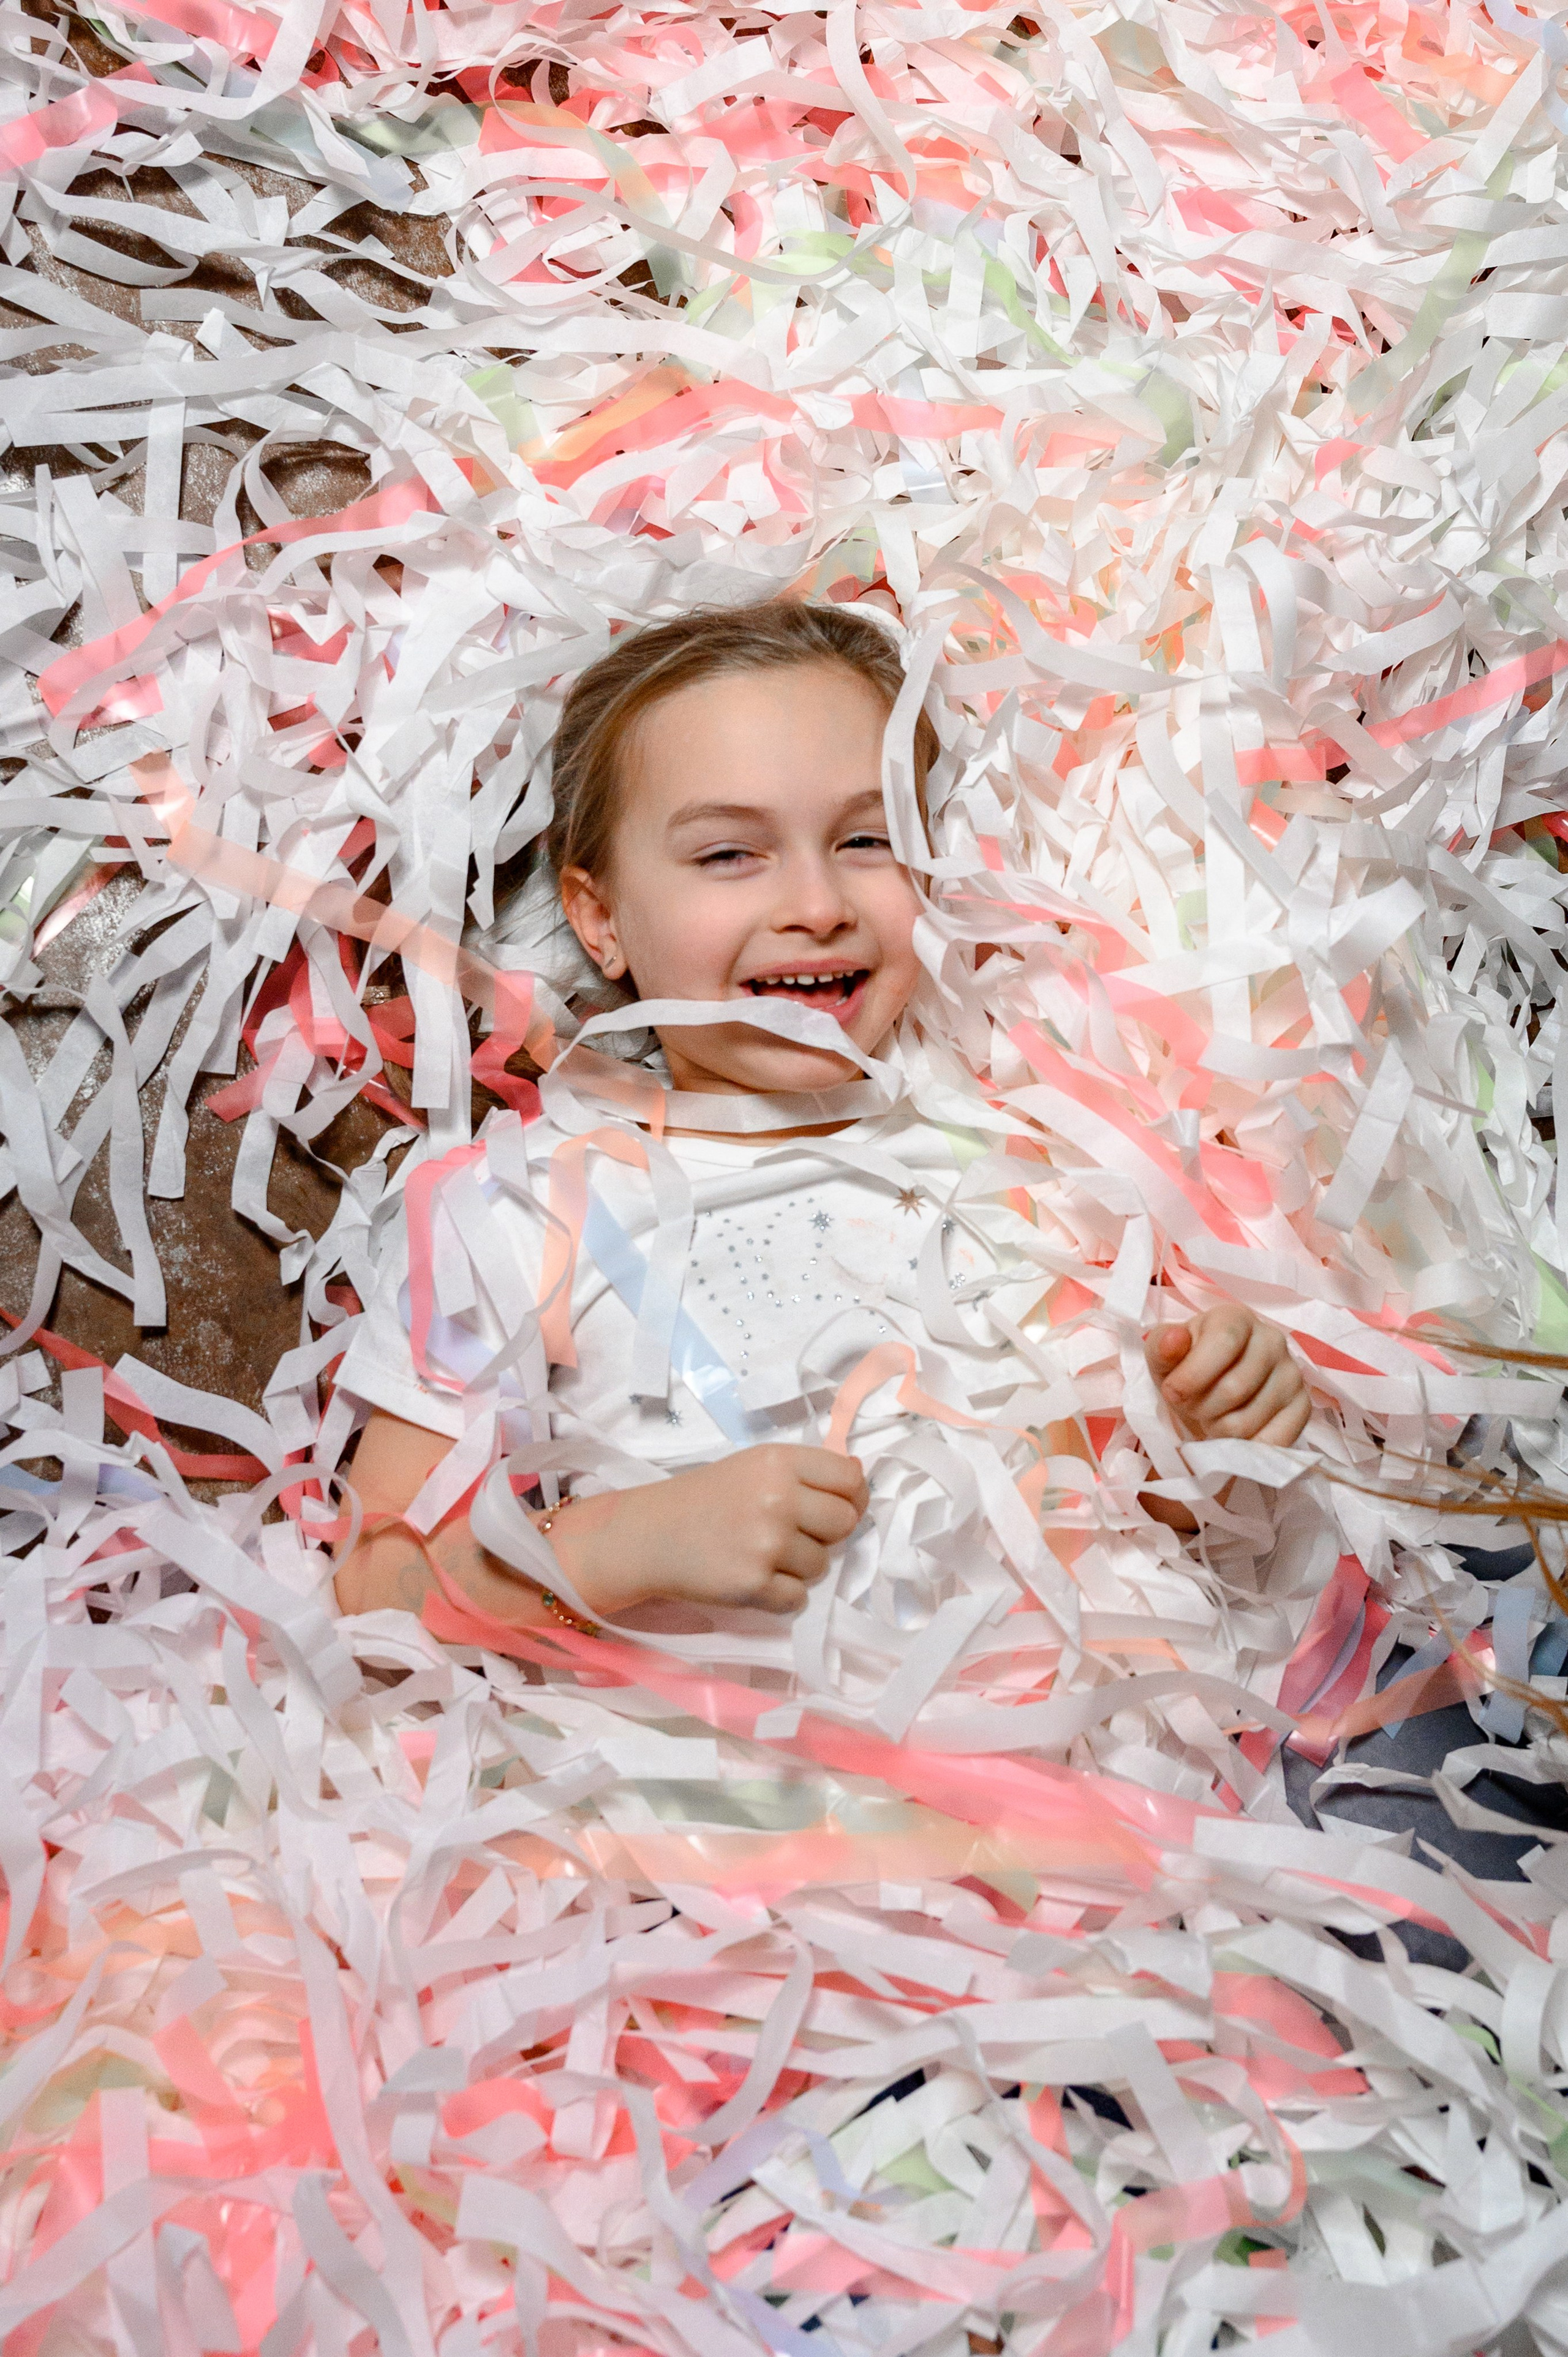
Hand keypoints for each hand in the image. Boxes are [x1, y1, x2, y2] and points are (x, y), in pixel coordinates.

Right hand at [549, 1444, 868, 1618]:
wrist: (651, 1534)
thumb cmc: (708, 1497)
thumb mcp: (755, 1466)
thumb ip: (807, 1472)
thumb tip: (861, 1477)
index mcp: (779, 1461)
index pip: (850, 1479)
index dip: (850, 1497)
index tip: (832, 1507)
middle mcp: (777, 1497)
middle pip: (845, 1523)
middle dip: (826, 1534)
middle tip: (791, 1534)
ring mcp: (766, 1543)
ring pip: (822, 1565)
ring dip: (799, 1566)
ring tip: (762, 1554)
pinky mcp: (753, 1584)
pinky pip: (798, 1598)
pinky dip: (781, 1595)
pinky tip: (754, 1578)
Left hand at [1146, 1307, 1309, 1447]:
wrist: (1209, 1387)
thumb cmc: (1185, 1365)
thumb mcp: (1163, 1355)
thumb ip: (1162, 1347)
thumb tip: (1174, 1339)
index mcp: (1237, 1318)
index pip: (1223, 1343)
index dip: (1193, 1375)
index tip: (1172, 1392)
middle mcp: (1273, 1340)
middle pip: (1234, 1389)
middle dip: (1200, 1408)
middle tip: (1193, 1406)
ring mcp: (1292, 1374)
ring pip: (1247, 1422)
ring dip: (1217, 1429)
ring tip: (1212, 1416)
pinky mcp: (1302, 1407)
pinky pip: (1273, 1441)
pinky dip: (1244, 1448)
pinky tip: (1233, 1434)